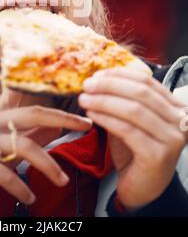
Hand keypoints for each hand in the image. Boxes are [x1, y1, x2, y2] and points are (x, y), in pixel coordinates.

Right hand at [0, 102, 91, 214]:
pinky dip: (20, 186)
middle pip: (32, 114)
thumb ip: (30, 135)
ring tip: (62, 181)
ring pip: (23, 145)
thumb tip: (58, 126)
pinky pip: (4, 173)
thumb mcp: (6, 148)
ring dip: (47, 164)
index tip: (81, 110)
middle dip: (62, 119)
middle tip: (85, 128)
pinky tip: (31, 196)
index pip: (32, 103)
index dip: (57, 104)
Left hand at [78, 66, 187, 209]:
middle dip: (109, 86)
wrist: (141, 188)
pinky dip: (107, 119)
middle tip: (87, 85)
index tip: (96, 74)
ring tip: (84, 99)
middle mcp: (182, 121)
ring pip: (134, 110)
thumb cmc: (135, 150)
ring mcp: (173, 139)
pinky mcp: (159, 155)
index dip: (119, 75)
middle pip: (141, 93)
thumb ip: (123, 98)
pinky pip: (128, 130)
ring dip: (104, 101)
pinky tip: (92, 115)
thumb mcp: (131, 119)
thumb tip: (97, 77)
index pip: (146, 82)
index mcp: (177, 107)